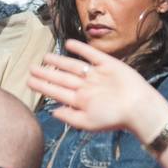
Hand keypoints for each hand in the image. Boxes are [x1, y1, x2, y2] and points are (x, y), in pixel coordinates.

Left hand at [27, 39, 167, 142]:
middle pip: (61, 78)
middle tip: (30, 68)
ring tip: (45, 56)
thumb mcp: (88, 123)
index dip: (42, 86)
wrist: (138, 107)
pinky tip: (68, 44)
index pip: (56, 91)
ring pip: (73, 66)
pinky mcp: (108, 65)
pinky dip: (80, 49)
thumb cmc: (114, 118)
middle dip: (46, 73)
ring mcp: (96, 75)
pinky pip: (91, 55)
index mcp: (80, 100)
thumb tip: (52, 112)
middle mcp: (86, 87)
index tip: (29, 81)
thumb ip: (69, 117)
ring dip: (59, 61)